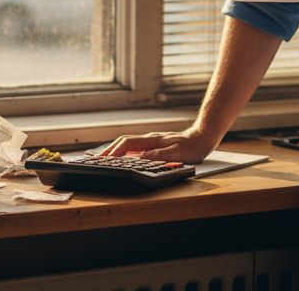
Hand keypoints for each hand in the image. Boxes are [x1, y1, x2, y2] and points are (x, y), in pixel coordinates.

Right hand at [100, 128, 214, 163]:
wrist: (202, 137)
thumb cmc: (192, 146)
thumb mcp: (178, 153)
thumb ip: (160, 155)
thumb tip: (142, 158)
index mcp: (152, 141)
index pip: (127, 144)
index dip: (115, 152)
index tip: (106, 160)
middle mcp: (149, 139)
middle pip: (123, 142)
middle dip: (108, 150)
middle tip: (96, 159)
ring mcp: (151, 141)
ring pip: (127, 144)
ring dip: (114, 150)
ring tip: (103, 159)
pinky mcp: (154, 145)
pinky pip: (134, 147)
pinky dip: (123, 152)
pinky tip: (121, 158)